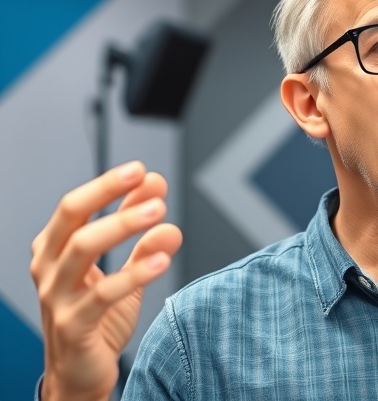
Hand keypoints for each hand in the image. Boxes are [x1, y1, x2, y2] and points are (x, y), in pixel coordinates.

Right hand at [30, 162, 182, 400]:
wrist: (80, 374)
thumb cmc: (97, 318)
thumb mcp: (123, 272)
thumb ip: (141, 238)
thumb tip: (159, 198)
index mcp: (54, 250)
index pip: (73, 207)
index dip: (105, 186)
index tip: (140, 170)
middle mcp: (48, 269)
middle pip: (72, 219)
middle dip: (108, 194)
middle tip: (148, 183)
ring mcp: (56, 298)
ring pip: (82, 250)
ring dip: (122, 226)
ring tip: (160, 213)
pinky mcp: (73, 325)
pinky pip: (102, 294)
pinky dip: (134, 273)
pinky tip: (162, 259)